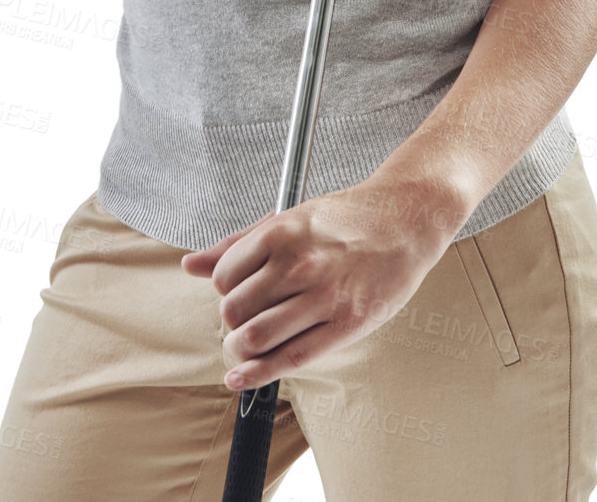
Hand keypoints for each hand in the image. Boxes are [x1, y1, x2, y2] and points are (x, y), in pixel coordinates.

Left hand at [179, 178, 459, 391]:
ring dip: (240, 350)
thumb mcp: (289, 217)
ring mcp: (324, 296)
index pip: (224, 277)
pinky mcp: (346, 324)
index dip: (223, 290)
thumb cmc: (346, 218)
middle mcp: (299, 264)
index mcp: (281, 231)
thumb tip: (190, 265)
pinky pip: (291, 358)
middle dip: (231, 321)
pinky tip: (241, 378)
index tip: (235, 292)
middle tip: (245, 318)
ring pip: (256, 338)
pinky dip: (257, 374)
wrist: (405, 220)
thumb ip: (238, 243)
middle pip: (235, 310)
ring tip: (244, 346)